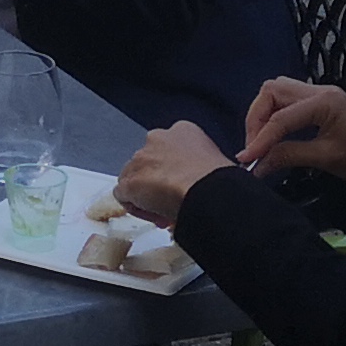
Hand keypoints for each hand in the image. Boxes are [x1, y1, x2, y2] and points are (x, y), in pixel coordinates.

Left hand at [114, 122, 233, 226]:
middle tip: (171, 199)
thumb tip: (200, 181)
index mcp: (183, 130)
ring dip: (145, 194)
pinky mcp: (130, 180)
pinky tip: (154, 215)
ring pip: (134, 177)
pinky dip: (135, 206)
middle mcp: (158, 138)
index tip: (181, 184)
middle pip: (149, 162)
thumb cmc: (221, 180)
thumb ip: (200, 165)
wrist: (208, 191)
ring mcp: (141, 158)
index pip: (169, 148)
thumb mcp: (216, 162)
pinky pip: (123, 195)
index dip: (174, 170)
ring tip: (164, 210)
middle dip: (158, 181)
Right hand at [238, 77, 345, 196]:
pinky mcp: (323, 106)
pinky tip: (274, 138)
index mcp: (324, 101)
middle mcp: (320, 91)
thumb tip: (257, 164)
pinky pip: (290, 103)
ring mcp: (322, 96)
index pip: (280, 117)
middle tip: (252, 148)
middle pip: (273, 91)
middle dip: (256, 118)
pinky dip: (276, 118)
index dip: (259, 139)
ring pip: (279, 93)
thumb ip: (289, 156)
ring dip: (264, 115)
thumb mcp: (327, 160)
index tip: (245, 160)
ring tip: (260, 143)